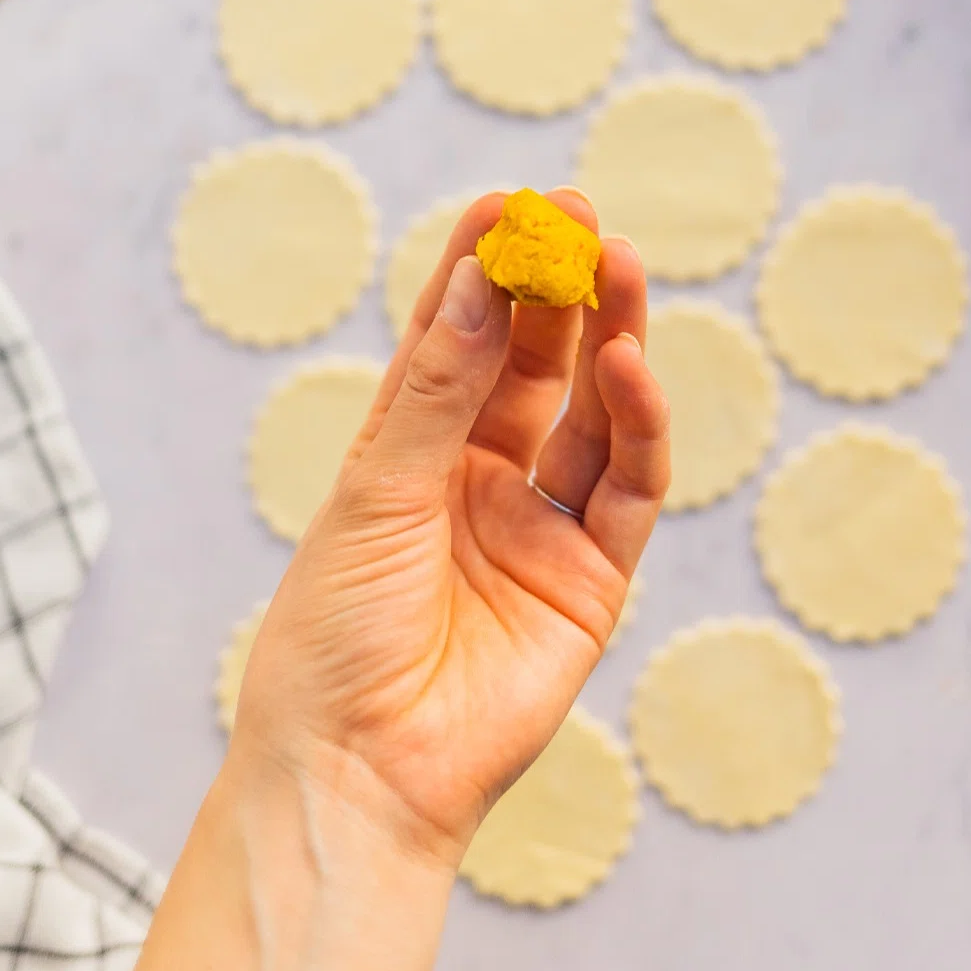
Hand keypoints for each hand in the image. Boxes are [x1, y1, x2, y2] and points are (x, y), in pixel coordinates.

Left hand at [230, 187, 673, 869]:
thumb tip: (481, 277)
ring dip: (606, 339)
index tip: (510, 202)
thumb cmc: (334, 636)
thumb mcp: (376, 493)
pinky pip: (626, 489)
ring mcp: (537, 530)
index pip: (453, 340)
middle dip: (556, 289)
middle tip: (578, 217)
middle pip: (531, 365)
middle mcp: (477, 481)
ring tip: (615, 266)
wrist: (358, 768)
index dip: (482, 270)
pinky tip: (627, 367)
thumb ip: (441, 389)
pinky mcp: (589, 584)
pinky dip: (636, 426)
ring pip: (589, 414)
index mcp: (406, 455)